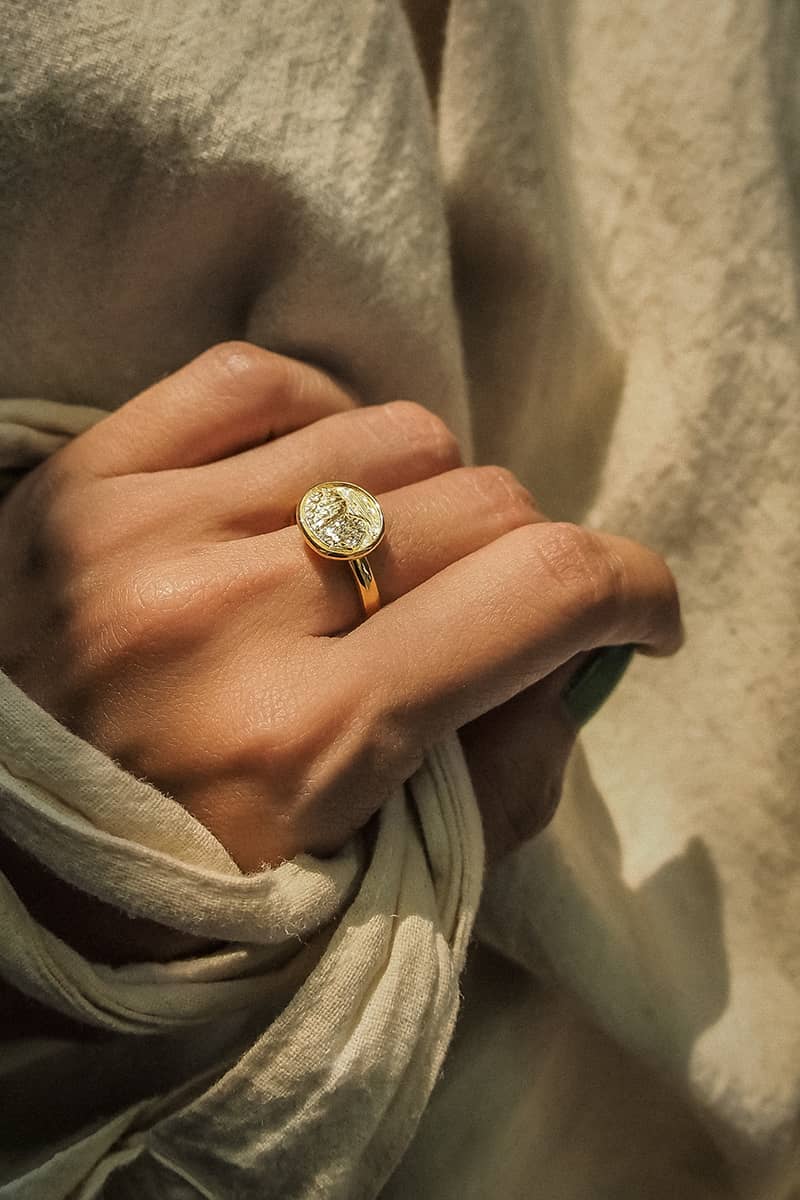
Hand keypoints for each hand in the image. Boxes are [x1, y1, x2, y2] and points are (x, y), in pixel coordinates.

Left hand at [0, 343, 681, 875]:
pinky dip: (320, 419)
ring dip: (429, 497)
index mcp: (305, 743)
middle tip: (493, 611)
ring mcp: (146, 529)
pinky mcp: (82, 477)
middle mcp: (227, 617)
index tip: (640, 614)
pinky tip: (310, 480)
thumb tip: (569, 661)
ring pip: (391, 432)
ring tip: (389, 554)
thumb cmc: (165, 889)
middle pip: (482, 504)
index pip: (541, 594)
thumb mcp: (351, 887)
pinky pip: (259, 379)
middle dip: (528, 559)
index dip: (633, 589)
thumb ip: (495, 782)